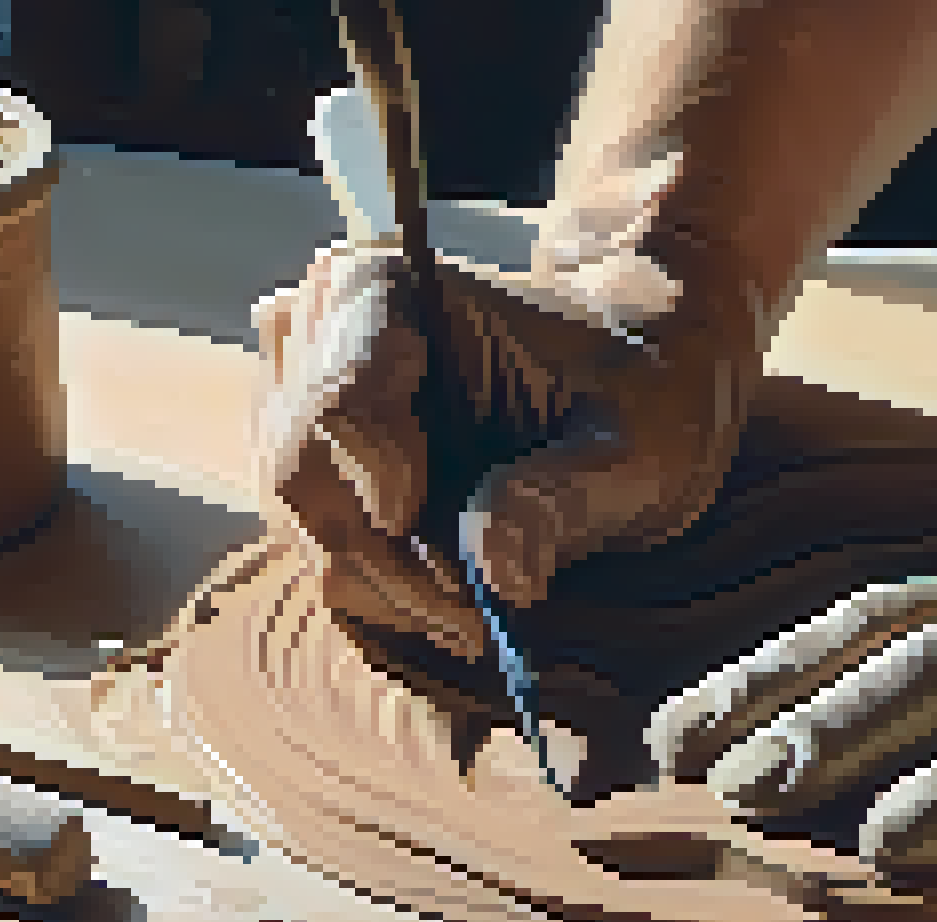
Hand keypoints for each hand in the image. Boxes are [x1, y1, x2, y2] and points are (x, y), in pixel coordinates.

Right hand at [251, 230, 757, 664]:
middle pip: (302, 473)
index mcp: (389, 288)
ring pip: (302, 522)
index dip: (379, 478)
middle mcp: (323, 331)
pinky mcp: (312, 463)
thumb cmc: (634, 399)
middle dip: (388, 561)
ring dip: (386, 586)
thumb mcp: (628, 450)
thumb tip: (499, 573)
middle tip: (475, 617)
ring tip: (476, 618)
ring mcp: (302, 399)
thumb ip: (562, 498)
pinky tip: (450, 604)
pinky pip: (313, 543)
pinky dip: (378, 588)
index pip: (339, 395)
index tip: (444, 546)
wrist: (628, 397)